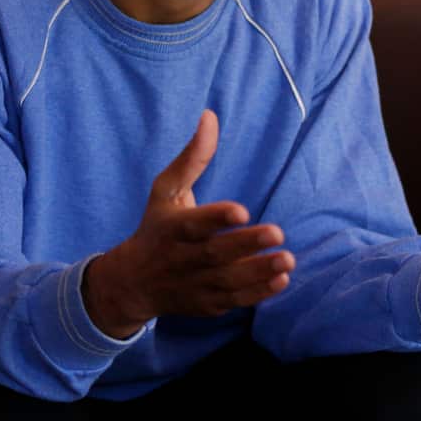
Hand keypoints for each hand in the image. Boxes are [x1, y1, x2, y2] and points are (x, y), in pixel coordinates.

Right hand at [83, 110, 294, 336]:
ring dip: (259, 272)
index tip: (242, 211)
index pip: (195, 224)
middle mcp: (183, 259)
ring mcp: (195, 284)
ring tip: (288, 259)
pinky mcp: (207, 304)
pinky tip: (281, 280)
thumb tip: (210, 116)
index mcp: (173, 228)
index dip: (217, 218)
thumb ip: (193, 158)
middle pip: (215, 254)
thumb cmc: (156, 228)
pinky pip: (233, 301)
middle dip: (247, 245)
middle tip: (278, 233)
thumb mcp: (166, 191)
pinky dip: (257, 294)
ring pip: (228, 281)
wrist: (132, 284)